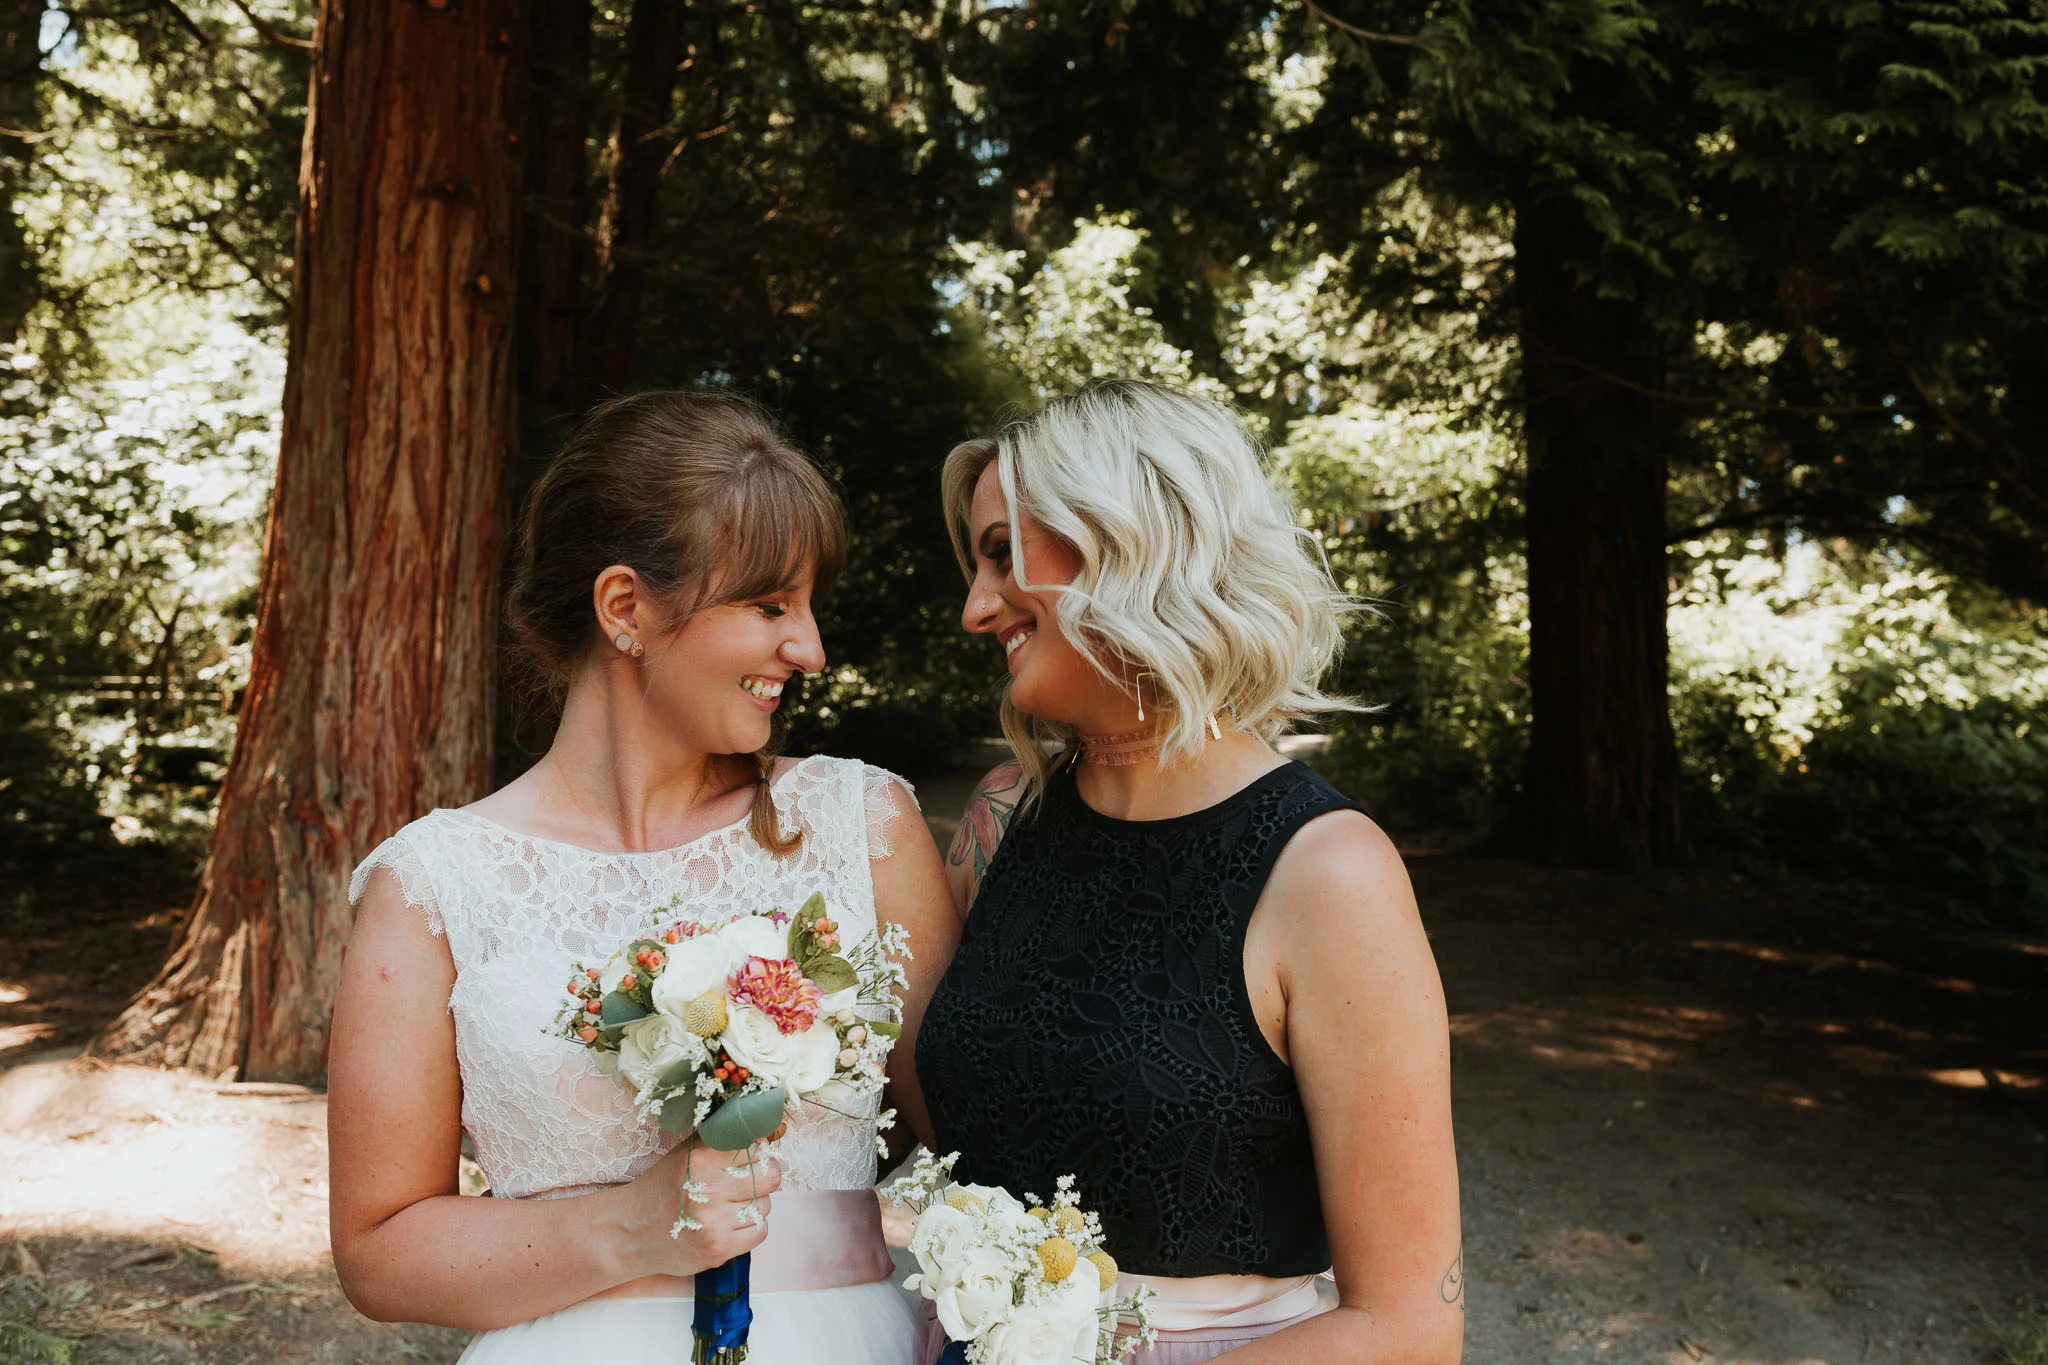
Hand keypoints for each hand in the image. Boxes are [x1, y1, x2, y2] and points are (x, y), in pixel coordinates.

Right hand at [614, 1137, 784, 1277]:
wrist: (632, 1232)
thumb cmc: (665, 1185)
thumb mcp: (690, 1151)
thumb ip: (731, 1136)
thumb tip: (779, 1128)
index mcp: (701, 1158)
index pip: (757, 1145)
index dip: (758, 1151)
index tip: (748, 1157)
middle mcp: (709, 1189)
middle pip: (771, 1175)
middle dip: (764, 1176)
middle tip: (744, 1181)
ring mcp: (714, 1222)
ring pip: (766, 1204)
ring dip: (754, 1204)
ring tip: (727, 1205)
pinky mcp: (719, 1249)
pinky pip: (761, 1230)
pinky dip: (751, 1227)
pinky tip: (729, 1224)